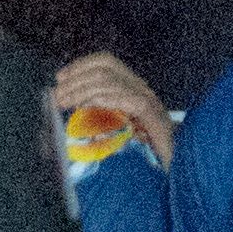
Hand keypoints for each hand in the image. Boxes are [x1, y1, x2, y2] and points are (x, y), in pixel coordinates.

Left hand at [52, 53, 171, 158]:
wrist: (174, 169)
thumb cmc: (142, 154)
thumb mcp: (114, 130)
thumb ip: (96, 117)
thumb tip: (67, 107)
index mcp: (131, 88)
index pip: (106, 62)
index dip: (80, 66)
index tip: (60, 78)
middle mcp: (140, 88)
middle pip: (105, 67)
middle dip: (76, 79)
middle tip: (58, 96)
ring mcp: (147, 99)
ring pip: (108, 81)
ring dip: (81, 90)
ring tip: (64, 103)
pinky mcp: (150, 113)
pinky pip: (123, 98)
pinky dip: (100, 100)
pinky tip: (85, 108)